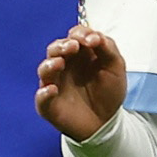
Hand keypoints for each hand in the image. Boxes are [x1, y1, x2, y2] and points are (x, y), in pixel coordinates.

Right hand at [35, 25, 126, 140]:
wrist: (107, 122)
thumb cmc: (109, 91)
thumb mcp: (115, 67)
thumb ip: (108, 48)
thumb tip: (94, 36)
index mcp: (80, 54)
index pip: (74, 36)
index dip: (80, 34)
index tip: (92, 40)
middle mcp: (64, 65)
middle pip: (55, 49)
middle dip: (62, 46)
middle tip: (73, 47)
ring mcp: (55, 83)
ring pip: (45, 69)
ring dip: (50, 64)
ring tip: (60, 63)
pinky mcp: (50, 103)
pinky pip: (41, 97)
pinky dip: (44, 93)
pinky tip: (53, 90)